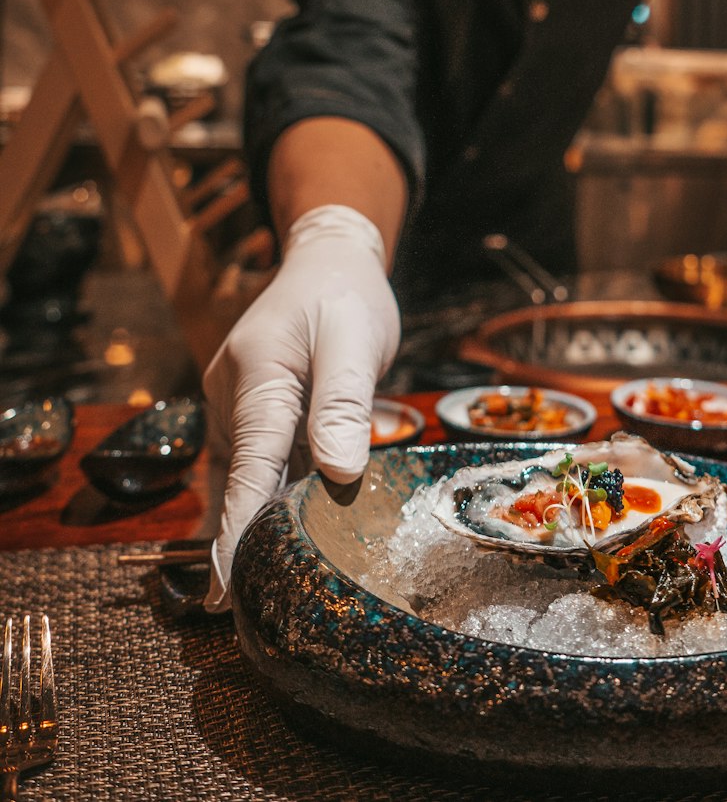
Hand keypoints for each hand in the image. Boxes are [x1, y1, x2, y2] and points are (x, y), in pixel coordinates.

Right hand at [202, 203, 400, 610]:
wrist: (329, 259)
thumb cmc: (346, 296)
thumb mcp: (354, 340)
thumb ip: (343, 403)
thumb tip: (338, 472)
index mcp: (256, 375)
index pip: (248, 466)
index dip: (239, 529)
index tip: (226, 588)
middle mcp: (235, 394)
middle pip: (245, 478)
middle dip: (246, 540)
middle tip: (255, 612)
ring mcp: (240, 404)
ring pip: (253, 474)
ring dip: (262, 520)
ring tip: (271, 590)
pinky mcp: (255, 411)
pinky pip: (262, 461)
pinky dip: (274, 494)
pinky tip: (288, 536)